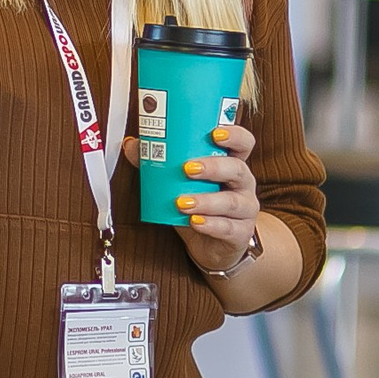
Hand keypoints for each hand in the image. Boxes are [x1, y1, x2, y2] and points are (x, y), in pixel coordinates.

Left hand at [127, 123, 261, 274]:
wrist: (210, 244)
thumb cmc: (198, 205)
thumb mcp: (179, 182)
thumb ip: (158, 162)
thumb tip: (133, 145)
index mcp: (231, 164)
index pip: (243, 143)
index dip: (234, 135)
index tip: (215, 133)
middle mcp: (242, 184)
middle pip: (238, 169)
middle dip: (213, 167)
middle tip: (187, 168)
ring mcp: (245, 209)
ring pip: (231, 201)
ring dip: (206, 200)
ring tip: (182, 202)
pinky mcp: (240, 232)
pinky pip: (229, 228)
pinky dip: (210, 225)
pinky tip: (194, 222)